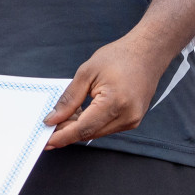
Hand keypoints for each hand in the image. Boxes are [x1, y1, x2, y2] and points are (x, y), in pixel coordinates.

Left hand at [44, 35, 170, 149]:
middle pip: (90, 133)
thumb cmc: (119, 57)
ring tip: (65, 116)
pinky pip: (106, 127)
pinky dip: (92, 124)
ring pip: (97, 132)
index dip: (63, 136)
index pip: (84, 128)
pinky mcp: (133, 120)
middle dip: (68, 132)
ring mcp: (132, 120)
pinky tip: (81, 114)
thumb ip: (69, 98)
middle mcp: (127, 116)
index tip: (46, 141)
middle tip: (49, 127)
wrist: (147, 53)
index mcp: (115, 103)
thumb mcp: (87, 72)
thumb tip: (53, 119)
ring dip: (79, 128)